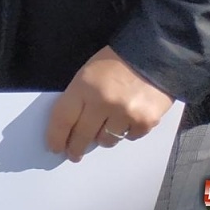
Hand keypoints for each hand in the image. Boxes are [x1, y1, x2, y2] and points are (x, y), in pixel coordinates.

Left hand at [45, 45, 174, 161]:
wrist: (155, 55)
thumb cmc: (116, 62)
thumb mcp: (88, 72)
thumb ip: (79, 97)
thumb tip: (71, 125)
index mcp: (84, 86)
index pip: (63, 118)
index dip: (56, 135)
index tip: (54, 146)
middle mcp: (103, 102)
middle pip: (83, 134)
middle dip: (75, 147)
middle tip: (73, 154)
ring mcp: (126, 114)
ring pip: (106, 140)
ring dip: (103, 136)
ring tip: (106, 125)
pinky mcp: (146, 122)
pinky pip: (129, 137)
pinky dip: (126, 131)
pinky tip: (127, 118)